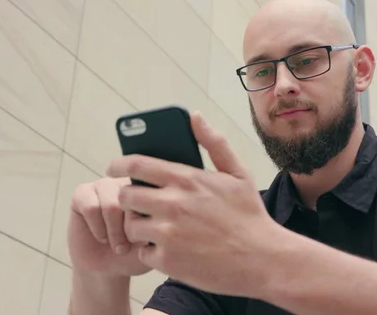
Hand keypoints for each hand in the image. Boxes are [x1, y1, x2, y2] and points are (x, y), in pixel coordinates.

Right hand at [67, 177, 151, 277]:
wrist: (107, 269)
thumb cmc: (134, 254)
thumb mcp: (152, 242)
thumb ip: (155, 226)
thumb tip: (148, 218)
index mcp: (149, 189)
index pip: (151, 199)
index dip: (145, 225)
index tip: (144, 241)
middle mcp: (127, 182)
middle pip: (130, 202)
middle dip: (128, 231)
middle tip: (126, 246)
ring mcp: (104, 184)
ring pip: (111, 206)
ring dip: (112, 232)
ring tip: (115, 243)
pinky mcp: (82, 193)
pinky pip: (91, 208)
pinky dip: (97, 228)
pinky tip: (101, 235)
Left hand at [106, 111, 282, 297]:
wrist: (263, 260)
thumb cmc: (250, 216)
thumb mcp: (238, 173)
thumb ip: (213, 143)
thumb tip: (195, 116)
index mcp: (187, 179)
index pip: (136, 164)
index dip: (118, 164)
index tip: (113, 167)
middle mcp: (172, 204)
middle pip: (126, 195)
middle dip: (127, 197)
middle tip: (137, 202)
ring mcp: (167, 233)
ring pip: (131, 225)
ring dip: (138, 225)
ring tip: (155, 227)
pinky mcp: (167, 260)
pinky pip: (143, 251)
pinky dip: (152, 251)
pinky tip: (170, 249)